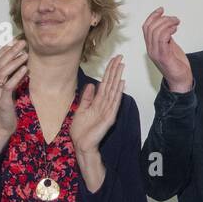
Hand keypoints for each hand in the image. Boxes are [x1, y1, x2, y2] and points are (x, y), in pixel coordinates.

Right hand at [0, 40, 27, 162]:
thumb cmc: (6, 110)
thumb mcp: (7, 92)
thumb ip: (10, 80)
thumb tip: (20, 68)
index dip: (4, 50)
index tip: (14, 41)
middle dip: (11, 51)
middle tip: (22, 43)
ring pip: (3, 72)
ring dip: (14, 61)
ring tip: (25, 54)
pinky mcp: (2, 100)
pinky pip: (8, 85)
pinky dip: (17, 76)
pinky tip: (25, 70)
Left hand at [71, 55, 123, 190]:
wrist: (81, 144)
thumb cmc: (81, 130)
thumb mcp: (81, 110)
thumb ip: (87, 98)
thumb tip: (91, 85)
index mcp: (98, 102)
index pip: (105, 83)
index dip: (109, 71)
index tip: (113, 60)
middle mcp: (105, 104)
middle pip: (111, 84)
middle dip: (115, 70)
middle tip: (120, 57)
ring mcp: (108, 110)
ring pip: (114, 90)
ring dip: (118, 78)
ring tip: (121, 66)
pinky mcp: (109, 117)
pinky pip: (114, 103)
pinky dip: (118, 93)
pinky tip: (121, 84)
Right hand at [142, 7, 192, 92]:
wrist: (180, 80)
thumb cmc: (176, 65)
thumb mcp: (170, 47)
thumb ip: (166, 37)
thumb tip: (167, 25)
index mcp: (151, 46)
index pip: (146, 27)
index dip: (153, 16)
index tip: (162, 10)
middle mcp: (151, 49)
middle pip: (150, 27)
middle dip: (163, 19)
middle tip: (175, 19)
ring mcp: (156, 53)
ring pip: (156, 31)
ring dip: (168, 23)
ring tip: (177, 23)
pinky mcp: (164, 56)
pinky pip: (162, 39)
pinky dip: (168, 30)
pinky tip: (175, 29)